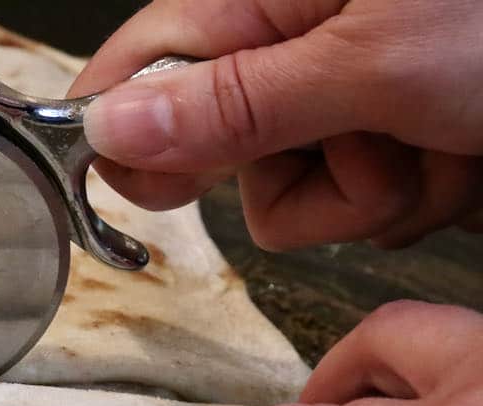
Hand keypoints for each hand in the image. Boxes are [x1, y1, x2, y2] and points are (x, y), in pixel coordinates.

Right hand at [68, 0, 482, 249]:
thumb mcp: (373, 64)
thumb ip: (233, 105)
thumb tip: (110, 130)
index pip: (135, 69)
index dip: (129, 139)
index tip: (155, 190)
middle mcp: (293, 44)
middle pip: (216, 154)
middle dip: (300, 176)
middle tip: (371, 136)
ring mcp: (344, 95)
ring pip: (290, 197)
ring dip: (374, 192)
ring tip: (443, 135)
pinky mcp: (387, 135)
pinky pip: (355, 208)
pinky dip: (413, 198)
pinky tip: (460, 154)